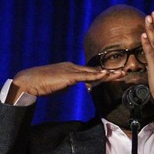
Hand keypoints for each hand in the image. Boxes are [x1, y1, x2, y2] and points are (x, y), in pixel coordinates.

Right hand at [6, 62, 124, 103]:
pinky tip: (105, 75)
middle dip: (111, 72)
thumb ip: (68, 85)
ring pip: (93, 72)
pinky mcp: (68, 75)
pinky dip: (96, 75)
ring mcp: (71, 70)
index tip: (114, 76)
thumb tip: (73, 86)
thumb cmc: (41, 85)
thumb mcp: (59, 85)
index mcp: (71, 69)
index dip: (103, 75)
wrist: (28, 81)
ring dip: (108, 73)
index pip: (90, 73)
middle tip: (124, 72)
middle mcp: (73, 67)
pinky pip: (85, 76)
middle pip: (95, 70)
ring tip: (121, 73)